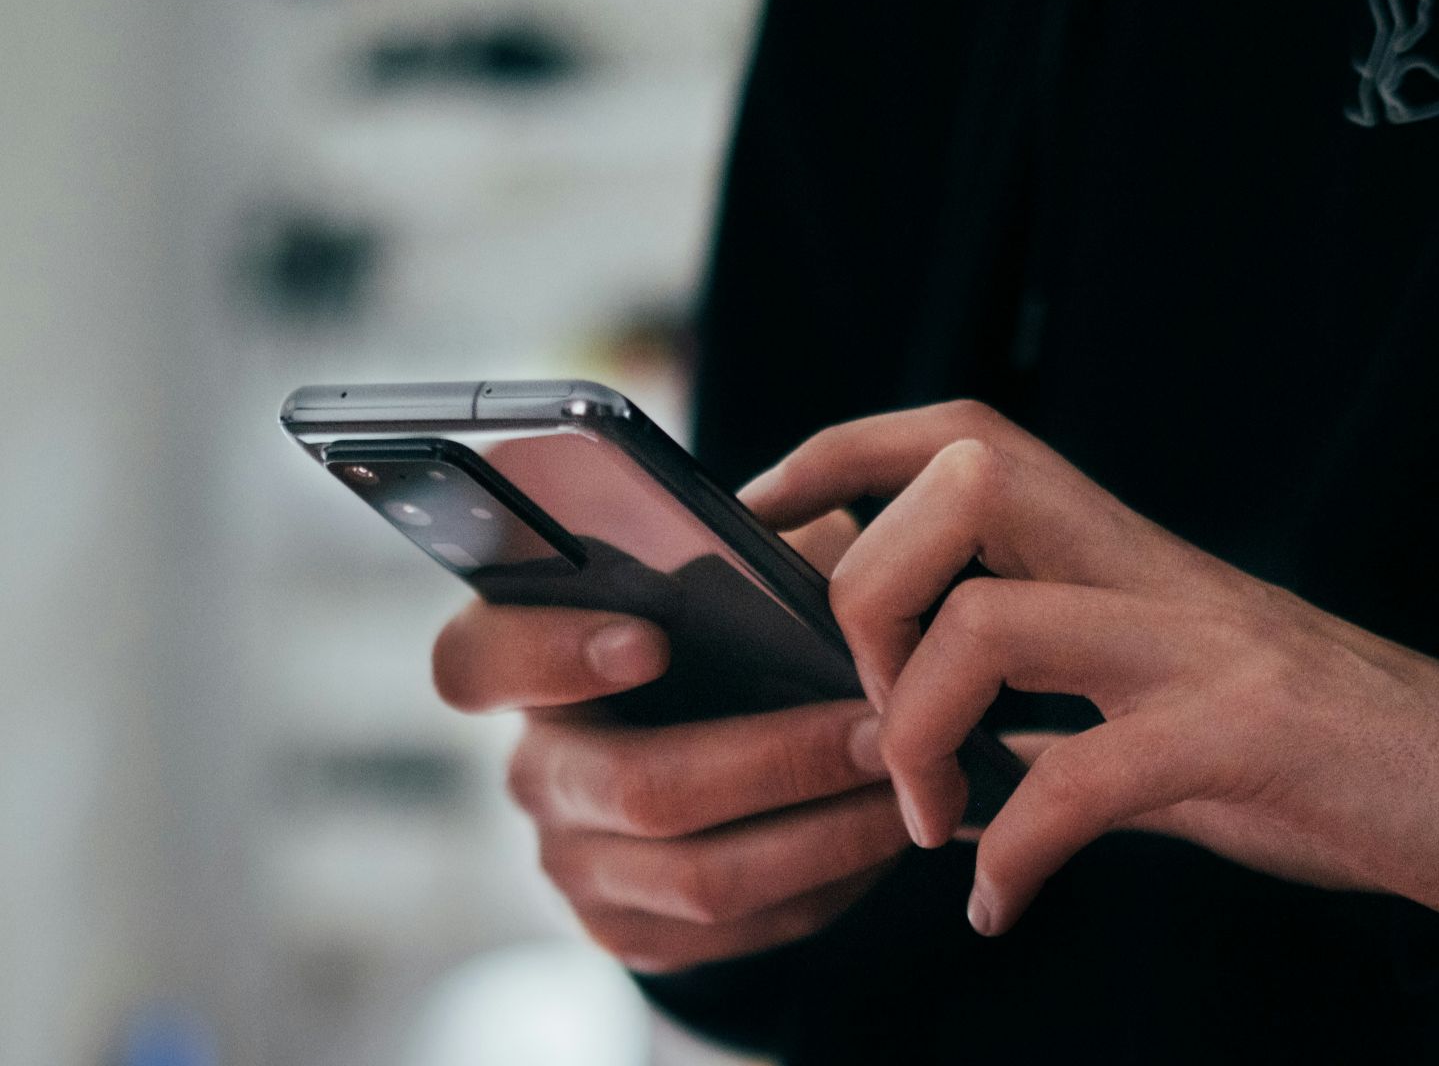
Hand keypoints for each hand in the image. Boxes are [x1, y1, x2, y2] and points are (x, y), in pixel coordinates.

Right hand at [431, 512, 908, 972]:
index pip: (478, 661)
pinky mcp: (631, 933)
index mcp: (526, 663)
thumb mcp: (731, 572)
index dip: (552, 654)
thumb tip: (821, 559)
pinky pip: (739, 929)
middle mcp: (536, 770)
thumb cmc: (726, 632)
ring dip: (826, 834)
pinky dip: (827, 883)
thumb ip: (750, 554)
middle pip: (638, 787)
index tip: (651, 639)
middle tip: (881, 730)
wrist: (717, 748)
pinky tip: (885, 836)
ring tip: (911, 787)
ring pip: (702, 876)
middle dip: (779, 761)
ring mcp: (575, 864)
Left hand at [738, 401, 1438, 935]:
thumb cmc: (1297, 746)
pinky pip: (1084, 780)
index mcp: (1117, 550)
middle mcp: (1149, 570)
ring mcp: (1196, 644)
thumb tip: (919, 733)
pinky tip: (1000, 904)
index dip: (841, 454)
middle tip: (872, 716)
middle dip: (868, 595)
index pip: (961, 436)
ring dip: (921, 733)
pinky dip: (1016, 852)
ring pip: (994, 622)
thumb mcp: (1151, 700)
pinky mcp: (1240, 734)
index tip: (763, 521)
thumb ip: (1045, 702)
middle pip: (961, 485)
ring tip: (930, 820)